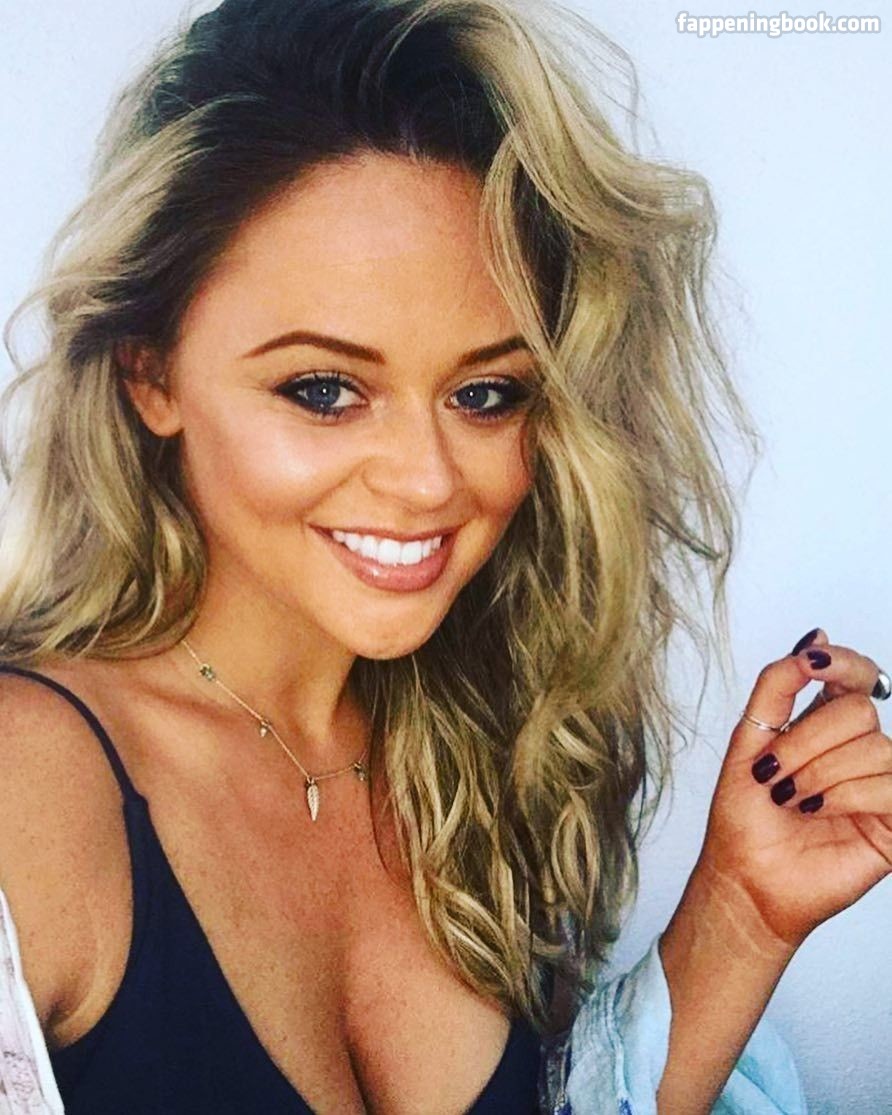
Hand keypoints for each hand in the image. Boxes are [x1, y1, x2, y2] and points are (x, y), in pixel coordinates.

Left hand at [694, 627, 890, 952]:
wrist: (746, 876)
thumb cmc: (745, 815)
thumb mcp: (749, 739)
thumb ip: (778, 686)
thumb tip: (814, 637)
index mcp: (825, 724)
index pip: (856, 676)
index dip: (843, 662)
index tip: (812, 662)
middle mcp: (858, 750)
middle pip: (859, 710)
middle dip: (807, 740)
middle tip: (774, 774)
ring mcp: (880, 785)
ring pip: (875, 748)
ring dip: (821, 772)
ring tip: (792, 799)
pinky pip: (890, 787)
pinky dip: (846, 795)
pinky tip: (817, 811)